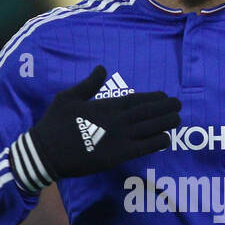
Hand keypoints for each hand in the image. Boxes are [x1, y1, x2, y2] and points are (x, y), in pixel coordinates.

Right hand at [8, 66, 180, 191]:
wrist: (46, 152)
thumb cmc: (54, 123)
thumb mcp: (68, 97)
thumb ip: (88, 84)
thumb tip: (102, 69)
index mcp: (105, 105)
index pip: (136, 99)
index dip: (153, 98)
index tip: (165, 96)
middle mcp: (116, 120)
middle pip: (147, 112)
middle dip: (165, 108)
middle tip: (178, 105)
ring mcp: (119, 138)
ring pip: (150, 128)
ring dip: (166, 123)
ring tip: (178, 119)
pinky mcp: (117, 155)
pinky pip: (143, 148)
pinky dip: (157, 143)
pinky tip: (167, 139)